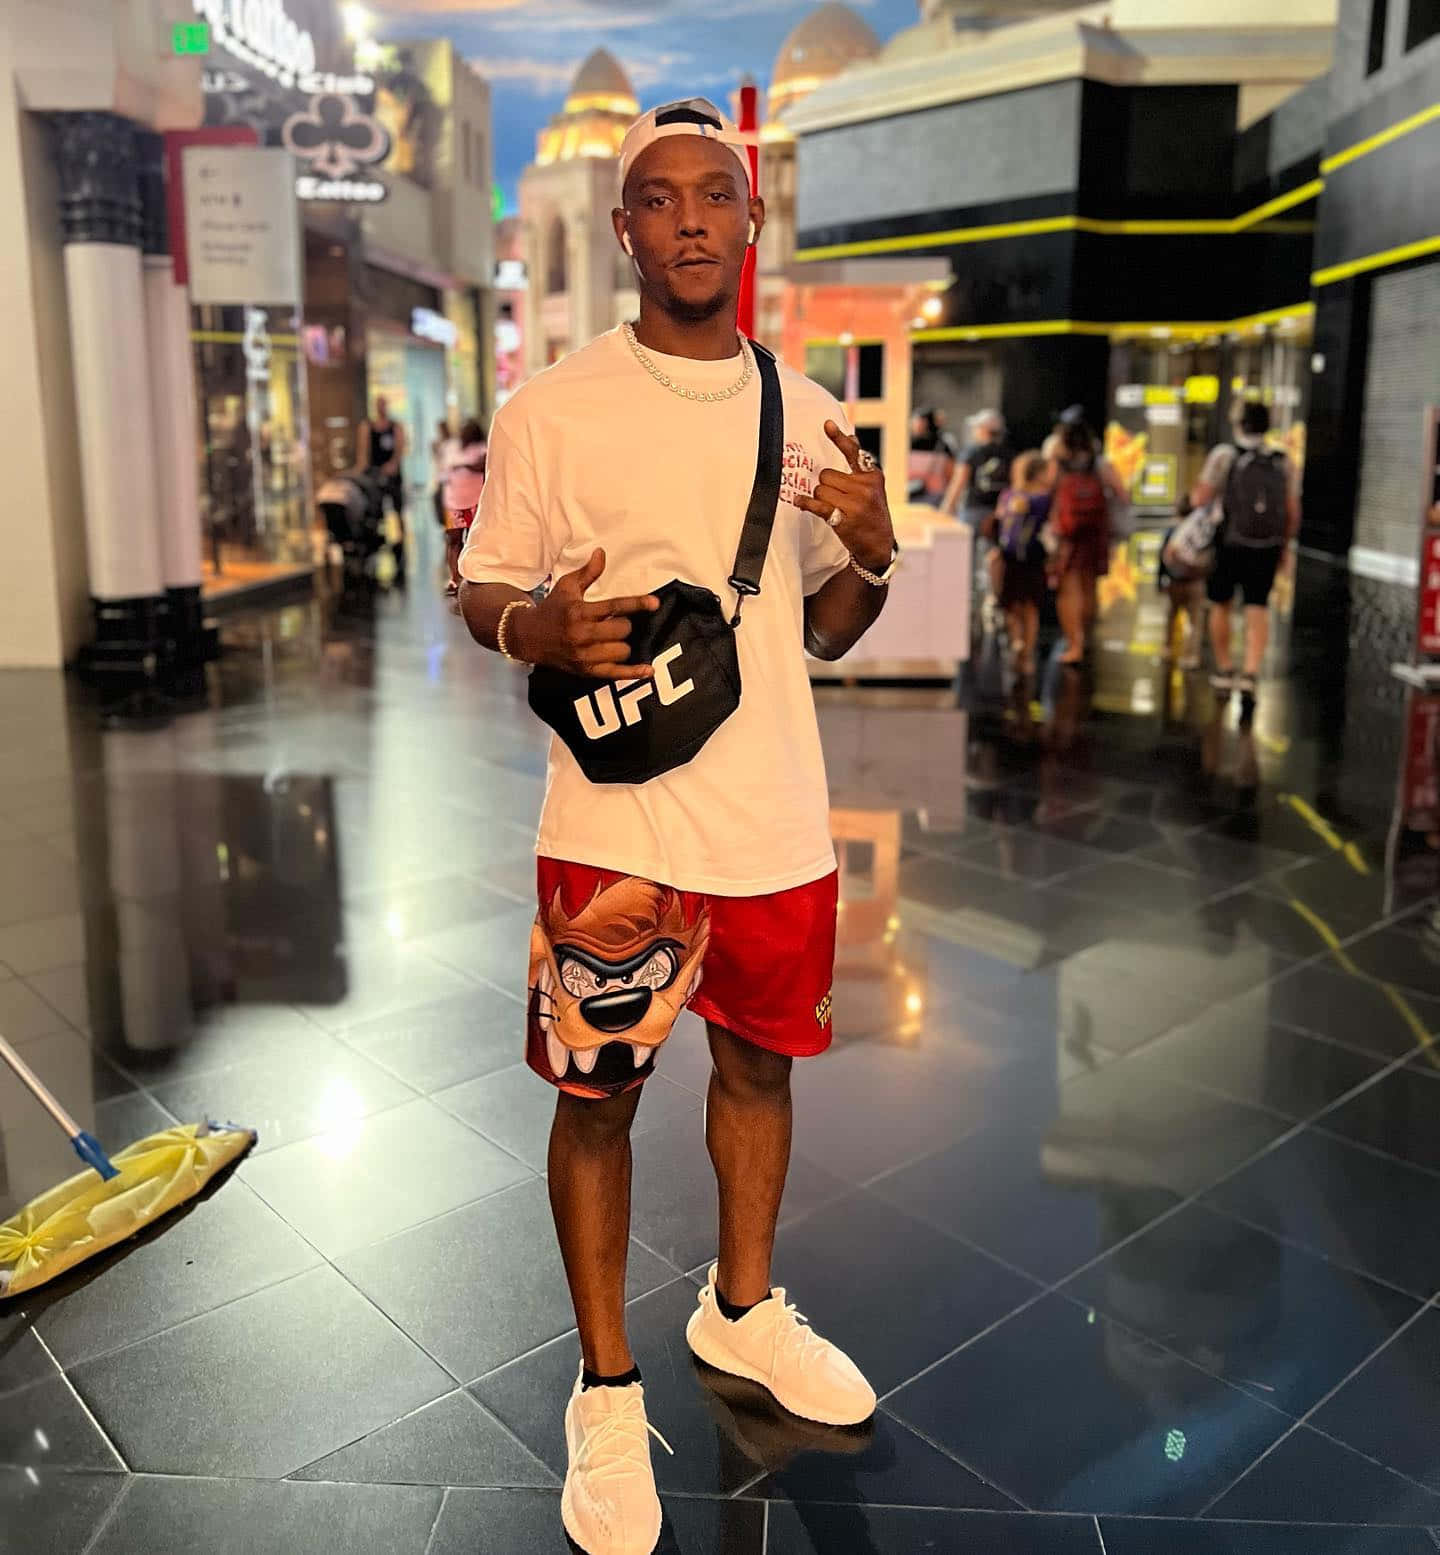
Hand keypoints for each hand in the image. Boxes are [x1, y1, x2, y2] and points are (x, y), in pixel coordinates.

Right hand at [512, 548, 658, 680]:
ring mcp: (584, 656)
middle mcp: (582, 635)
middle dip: (623, 624)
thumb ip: (588, 572)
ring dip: (622, 643)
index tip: (654, 603)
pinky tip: (649, 669)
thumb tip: (601, 553)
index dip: (636, 604)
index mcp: (579, 612)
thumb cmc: (552, 609)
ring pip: (621, 650)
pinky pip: (615, 674)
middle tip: (613, 622)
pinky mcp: (586, 671)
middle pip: (622, 630)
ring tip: (611, 639)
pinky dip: (633, 672)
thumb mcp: (567, 587)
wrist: (528, 637)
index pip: (614, 607)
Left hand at [793, 422, 893, 571]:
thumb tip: (852, 436)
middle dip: (825, 485)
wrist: (879, 545)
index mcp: (873, 476)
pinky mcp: (845, 519)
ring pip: (820, 489)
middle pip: (827, 475)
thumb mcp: (873, 487)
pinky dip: (806, 503)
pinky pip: (817, 505)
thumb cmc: (872, 514)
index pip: (853, 453)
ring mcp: (856, 504)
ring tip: (834, 508)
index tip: (826, 424)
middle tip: (835, 498)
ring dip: (820, 498)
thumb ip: (861, 465)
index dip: (838, 438)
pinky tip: (799, 502)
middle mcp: (866, 488)